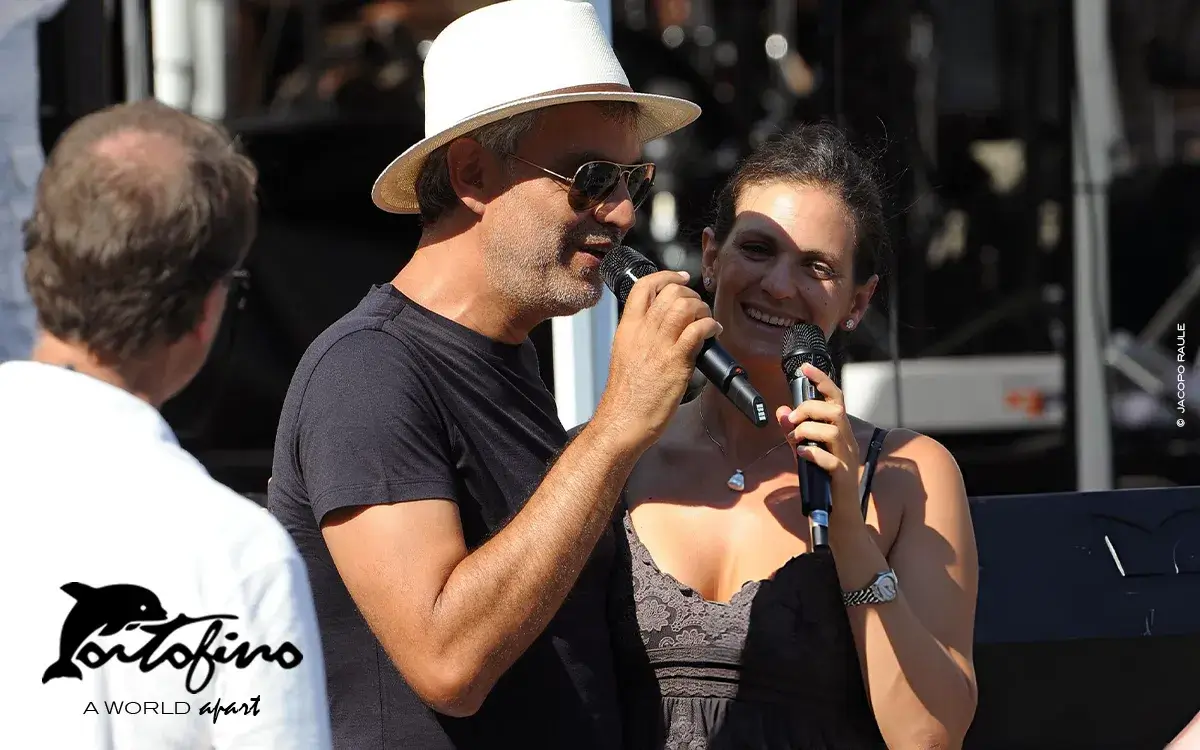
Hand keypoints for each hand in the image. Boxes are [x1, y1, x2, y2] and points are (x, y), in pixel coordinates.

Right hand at [595, 270, 720, 451]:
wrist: (623, 420)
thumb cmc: (626, 396)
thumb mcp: (625, 354)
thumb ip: (641, 336)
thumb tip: (663, 327)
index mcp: (628, 328)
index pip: (643, 287)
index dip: (667, 276)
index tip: (681, 278)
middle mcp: (642, 332)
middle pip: (669, 292)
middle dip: (690, 294)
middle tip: (698, 307)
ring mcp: (659, 345)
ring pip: (684, 306)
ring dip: (702, 308)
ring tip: (706, 320)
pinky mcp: (675, 362)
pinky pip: (697, 330)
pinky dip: (711, 326)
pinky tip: (714, 333)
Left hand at [775, 363, 864, 534]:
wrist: (838, 517)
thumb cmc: (823, 482)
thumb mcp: (805, 452)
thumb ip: (795, 432)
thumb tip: (781, 411)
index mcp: (840, 432)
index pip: (836, 399)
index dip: (822, 381)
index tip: (805, 369)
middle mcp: (847, 442)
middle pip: (835, 411)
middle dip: (809, 409)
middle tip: (792, 421)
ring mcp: (848, 459)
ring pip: (833, 431)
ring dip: (808, 431)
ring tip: (795, 440)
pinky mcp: (843, 477)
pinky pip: (830, 460)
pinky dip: (813, 454)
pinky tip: (802, 455)